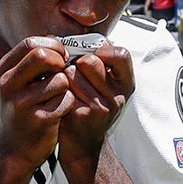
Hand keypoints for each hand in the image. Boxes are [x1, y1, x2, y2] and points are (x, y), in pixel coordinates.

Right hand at [0, 37, 74, 171]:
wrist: (10, 152)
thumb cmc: (18, 114)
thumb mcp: (14, 84)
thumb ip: (30, 64)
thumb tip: (58, 43)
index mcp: (2, 72)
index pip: (30, 43)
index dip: (52, 45)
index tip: (61, 55)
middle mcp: (8, 85)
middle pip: (43, 55)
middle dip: (60, 61)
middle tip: (63, 72)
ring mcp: (21, 103)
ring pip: (60, 80)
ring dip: (66, 87)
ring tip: (58, 98)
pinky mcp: (39, 120)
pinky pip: (66, 101)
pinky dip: (69, 104)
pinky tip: (59, 112)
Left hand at [58, 44, 134, 166]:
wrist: (81, 145)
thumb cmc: (89, 108)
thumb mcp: (105, 87)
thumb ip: (100, 63)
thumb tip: (82, 38)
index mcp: (126, 85)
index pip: (121, 54)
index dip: (102, 52)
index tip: (91, 59)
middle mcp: (117, 96)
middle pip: (90, 60)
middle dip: (76, 64)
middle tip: (74, 78)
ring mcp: (101, 107)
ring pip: (72, 73)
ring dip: (64, 77)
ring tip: (67, 90)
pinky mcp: (82, 115)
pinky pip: (62, 88)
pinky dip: (57, 90)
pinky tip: (60, 100)